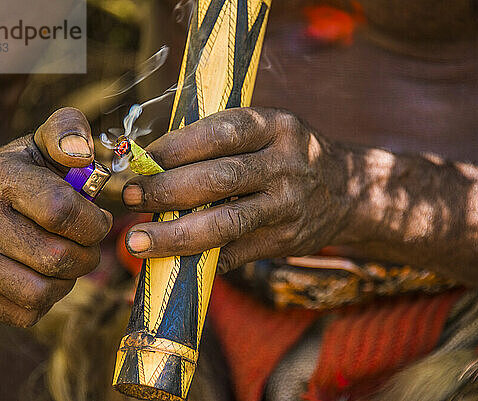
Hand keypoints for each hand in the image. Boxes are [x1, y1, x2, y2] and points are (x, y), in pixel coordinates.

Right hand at [0, 108, 112, 326]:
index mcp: (1, 177)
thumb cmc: (34, 172)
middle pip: (56, 258)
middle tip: (87, 244)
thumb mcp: (50, 141)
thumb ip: (70, 132)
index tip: (99, 220)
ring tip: (67, 259)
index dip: (94, 223)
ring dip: (67, 281)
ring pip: (40, 293)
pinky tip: (44, 275)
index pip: (62, 213)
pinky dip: (46, 301)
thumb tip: (80, 152)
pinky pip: (22, 314)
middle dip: (87, 255)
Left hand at [123, 108, 346, 272]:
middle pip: (217, 179)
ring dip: (175, 235)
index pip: (219, 133)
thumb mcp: (267, 132)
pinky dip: (200, 257)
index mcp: (275, 127)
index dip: (174, 147)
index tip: (142, 159)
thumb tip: (154, 165)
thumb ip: (221, 143)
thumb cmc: (288, 155)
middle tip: (129, 198)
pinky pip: (236, 252)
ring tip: (137, 241)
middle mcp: (284, 164)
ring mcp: (287, 206)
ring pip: (224, 224)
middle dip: (165, 190)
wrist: (347, 190)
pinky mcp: (286, 240)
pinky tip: (174, 259)